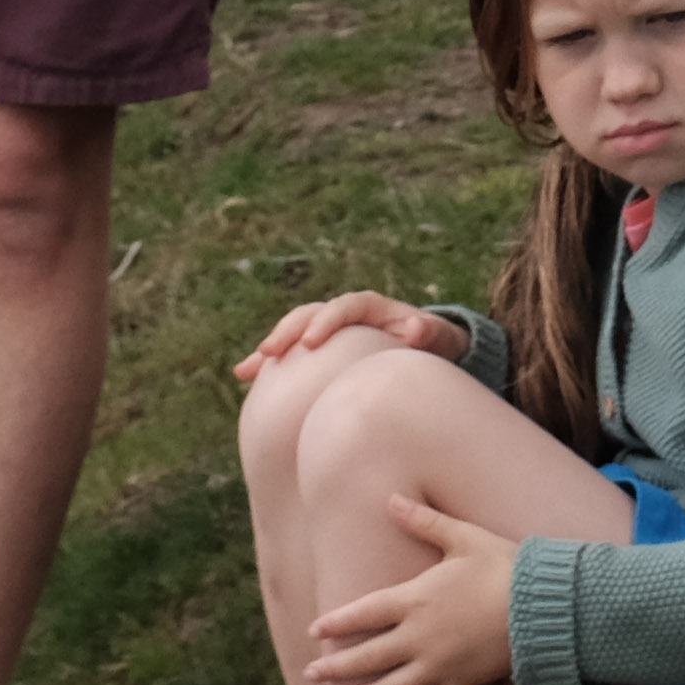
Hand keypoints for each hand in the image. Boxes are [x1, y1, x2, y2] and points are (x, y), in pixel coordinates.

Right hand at [231, 291, 464, 382]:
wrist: (427, 353)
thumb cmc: (434, 346)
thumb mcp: (439, 339)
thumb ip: (430, 334)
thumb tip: (417, 328)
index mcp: (373, 308)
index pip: (346, 307)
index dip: (326, 321)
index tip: (310, 343)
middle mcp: (347, 316)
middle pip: (312, 313)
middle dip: (289, 330)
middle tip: (270, 352)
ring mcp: (332, 332)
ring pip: (295, 332)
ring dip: (271, 349)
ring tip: (246, 369)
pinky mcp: (322, 352)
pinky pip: (293, 356)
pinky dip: (271, 365)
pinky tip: (245, 378)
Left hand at [306, 491, 518, 684]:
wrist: (543, 607)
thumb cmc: (504, 566)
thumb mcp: (463, 536)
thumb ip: (424, 521)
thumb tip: (391, 499)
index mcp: (416, 599)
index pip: (364, 613)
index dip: (337, 623)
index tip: (315, 632)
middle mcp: (419, 637)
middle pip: (367, 658)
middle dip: (336, 669)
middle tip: (311, 676)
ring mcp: (438, 666)